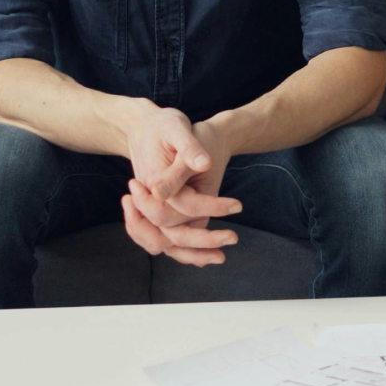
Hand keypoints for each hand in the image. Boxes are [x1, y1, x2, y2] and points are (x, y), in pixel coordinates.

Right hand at [122, 115, 241, 265]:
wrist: (148, 128)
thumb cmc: (165, 127)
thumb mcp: (176, 128)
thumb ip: (188, 149)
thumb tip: (204, 164)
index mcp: (154, 183)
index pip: (185, 206)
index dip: (213, 207)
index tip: (238, 205)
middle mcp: (150, 201)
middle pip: (171, 234)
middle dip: (203, 241)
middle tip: (233, 238)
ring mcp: (151, 210)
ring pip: (166, 244)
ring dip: (191, 254)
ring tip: (220, 258)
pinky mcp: (157, 213)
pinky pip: (166, 239)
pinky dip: (182, 251)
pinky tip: (204, 257)